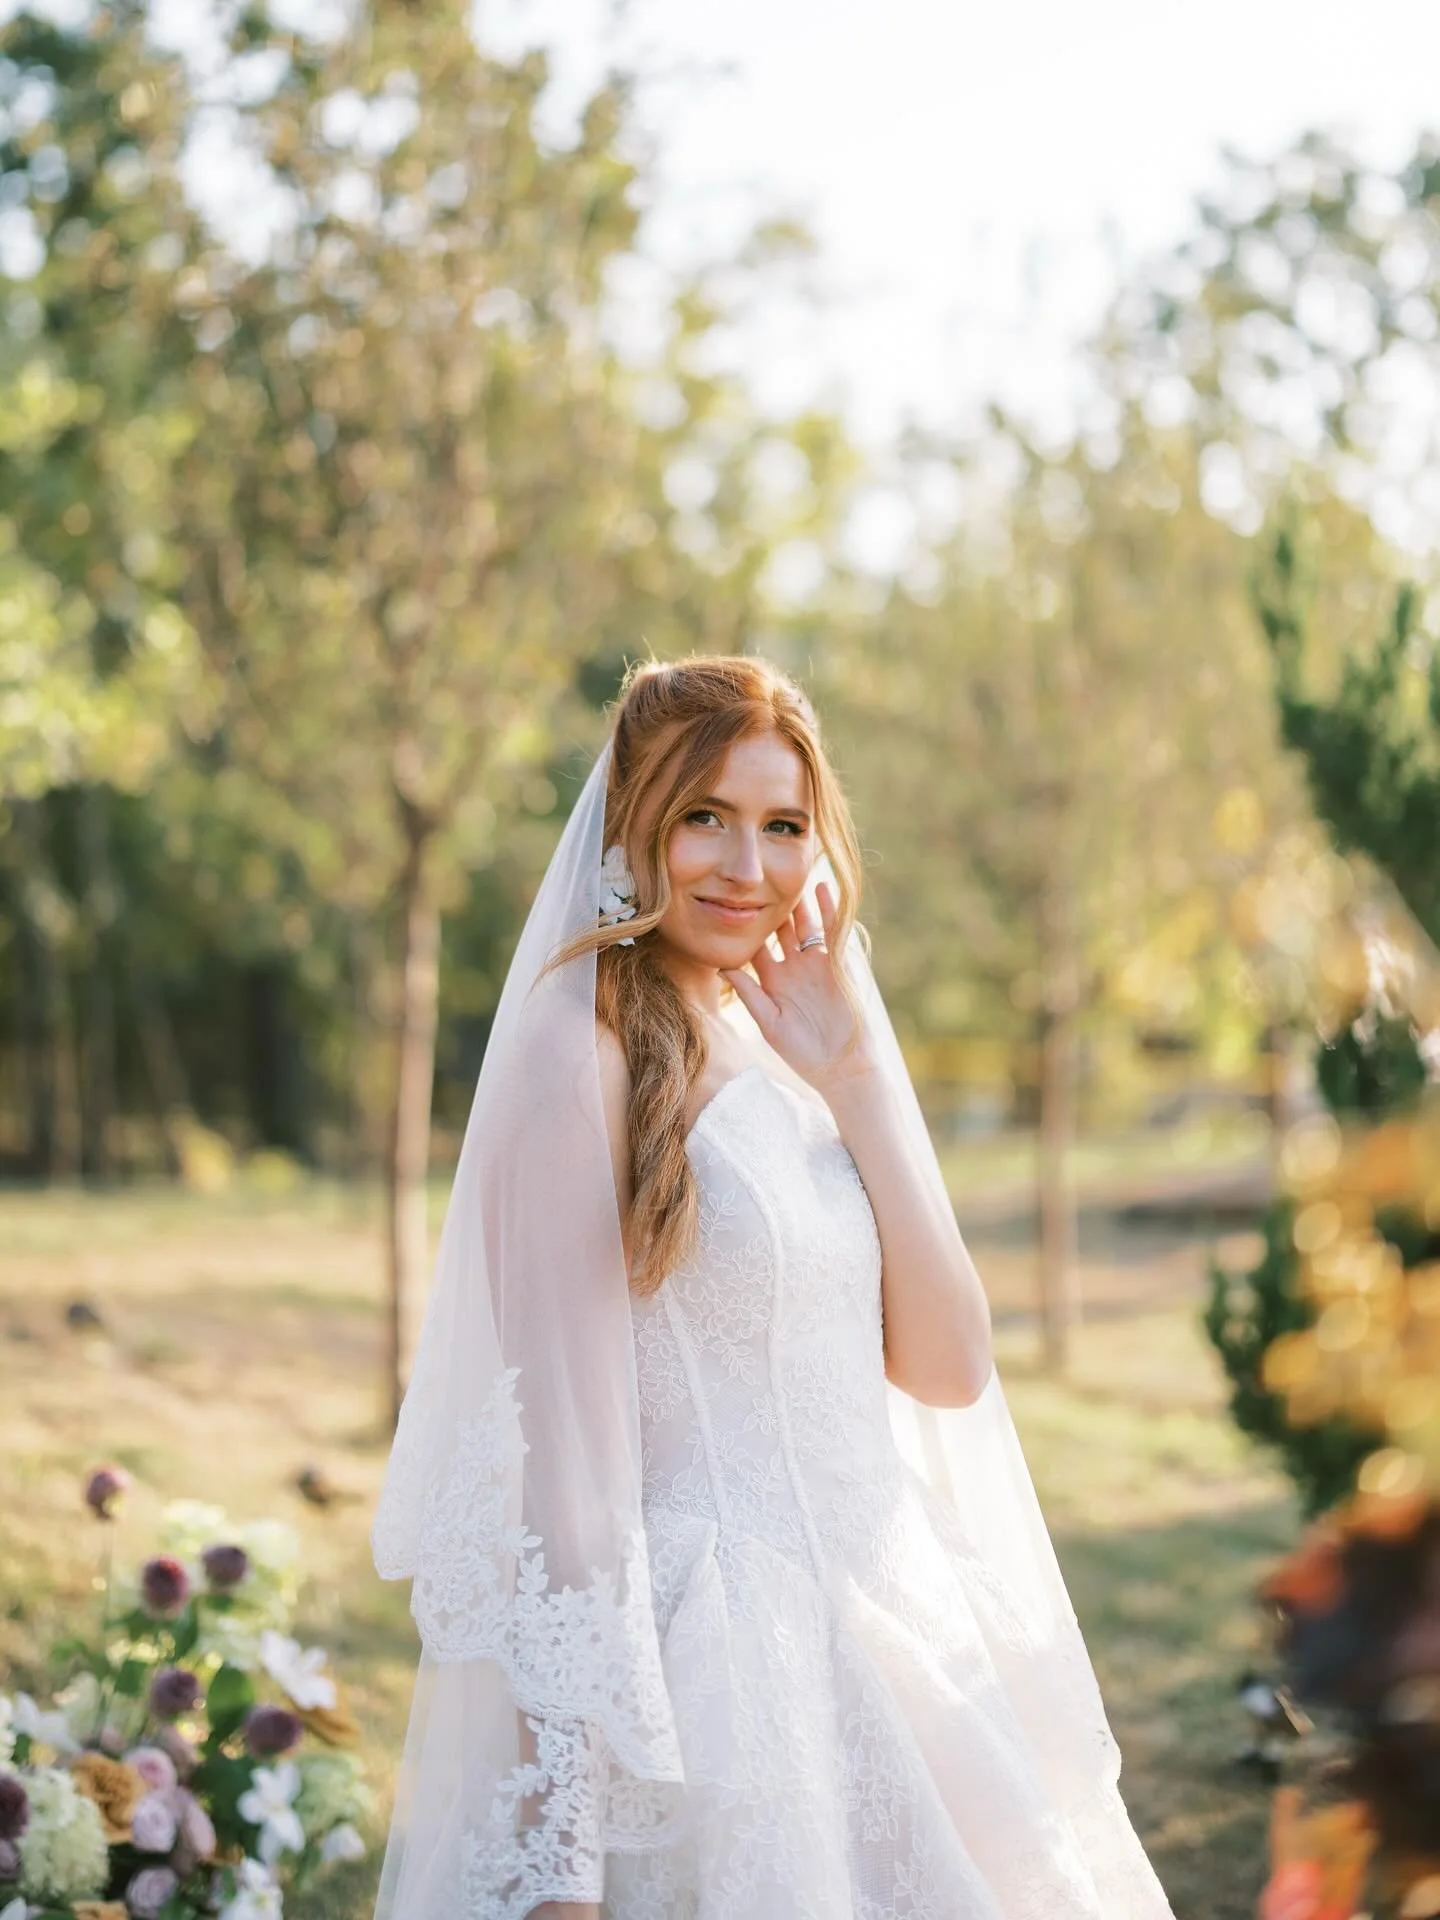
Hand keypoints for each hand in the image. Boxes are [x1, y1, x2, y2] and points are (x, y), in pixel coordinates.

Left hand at [720, 881, 876, 1094]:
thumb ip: (748, 993)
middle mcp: (792, 968)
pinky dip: (828, 910)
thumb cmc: (802, 1052)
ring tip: (789, 874)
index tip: (727, 902)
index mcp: (772, 982)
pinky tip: (822, 888)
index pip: (755, 947)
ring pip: (804, 926)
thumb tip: (722, 967)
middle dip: (770, 906)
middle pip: (780, 930)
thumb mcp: (768, 1022)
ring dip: (798, 902)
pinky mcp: (837, 965)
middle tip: (757, 877)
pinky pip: (832, 933)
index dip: (744, 928)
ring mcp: (815, 965)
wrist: (841, 1067)